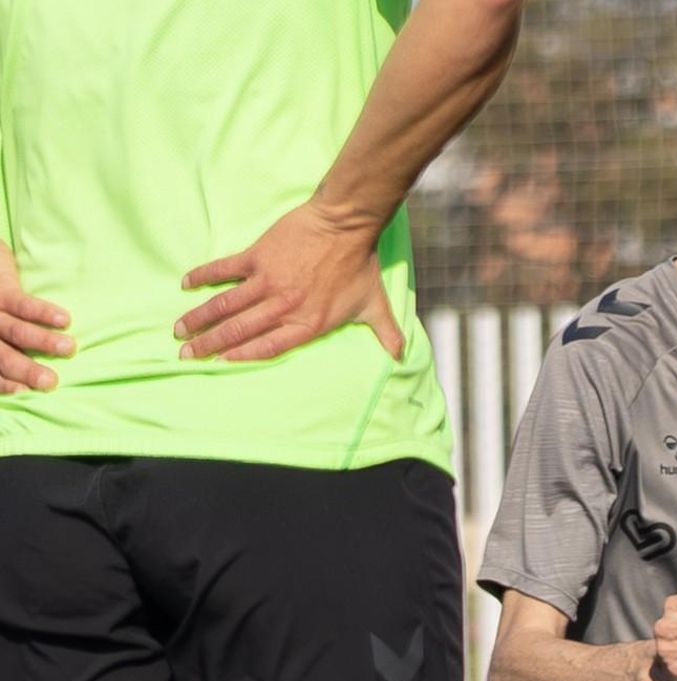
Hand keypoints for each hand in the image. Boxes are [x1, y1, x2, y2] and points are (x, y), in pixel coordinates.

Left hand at [0, 242, 73, 392]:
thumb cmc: (0, 311)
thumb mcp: (0, 334)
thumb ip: (10, 350)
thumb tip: (33, 378)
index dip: (4, 384)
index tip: (25, 393)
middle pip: (2, 355)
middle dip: (25, 370)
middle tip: (51, 381)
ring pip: (14, 331)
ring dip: (42, 341)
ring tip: (70, 348)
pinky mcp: (1, 290)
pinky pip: (22, 304)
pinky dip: (43, 312)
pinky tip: (64, 319)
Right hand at [175, 200, 404, 361]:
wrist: (346, 224)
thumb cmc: (360, 266)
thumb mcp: (374, 304)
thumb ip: (385, 332)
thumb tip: (401, 354)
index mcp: (308, 323)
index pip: (268, 347)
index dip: (241, 357)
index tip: (218, 365)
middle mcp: (284, 307)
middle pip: (239, 332)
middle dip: (210, 345)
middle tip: (185, 354)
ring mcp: (268, 282)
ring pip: (226, 306)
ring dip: (200, 319)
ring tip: (179, 330)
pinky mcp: (258, 257)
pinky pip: (224, 270)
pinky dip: (203, 276)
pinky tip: (184, 284)